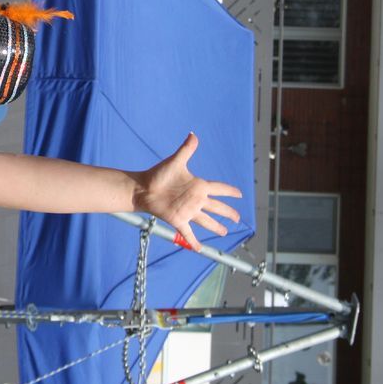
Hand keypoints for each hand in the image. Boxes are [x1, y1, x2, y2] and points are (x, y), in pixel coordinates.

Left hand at [132, 133, 242, 249]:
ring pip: (207, 221)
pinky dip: (193, 241)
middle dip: (228, 212)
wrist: (143, 188)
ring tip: (224, 231)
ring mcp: (188, 211)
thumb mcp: (175, 162)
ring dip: (216, 227)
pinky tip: (199, 249)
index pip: (219, 188)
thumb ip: (186, 149)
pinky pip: (188, 233)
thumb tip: (193, 134)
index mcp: (198, 186)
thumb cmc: (158, 174)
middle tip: (238, 218)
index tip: (239, 193)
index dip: (230, 191)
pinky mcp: (179, 220)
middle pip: (217, 207)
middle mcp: (196, 200)